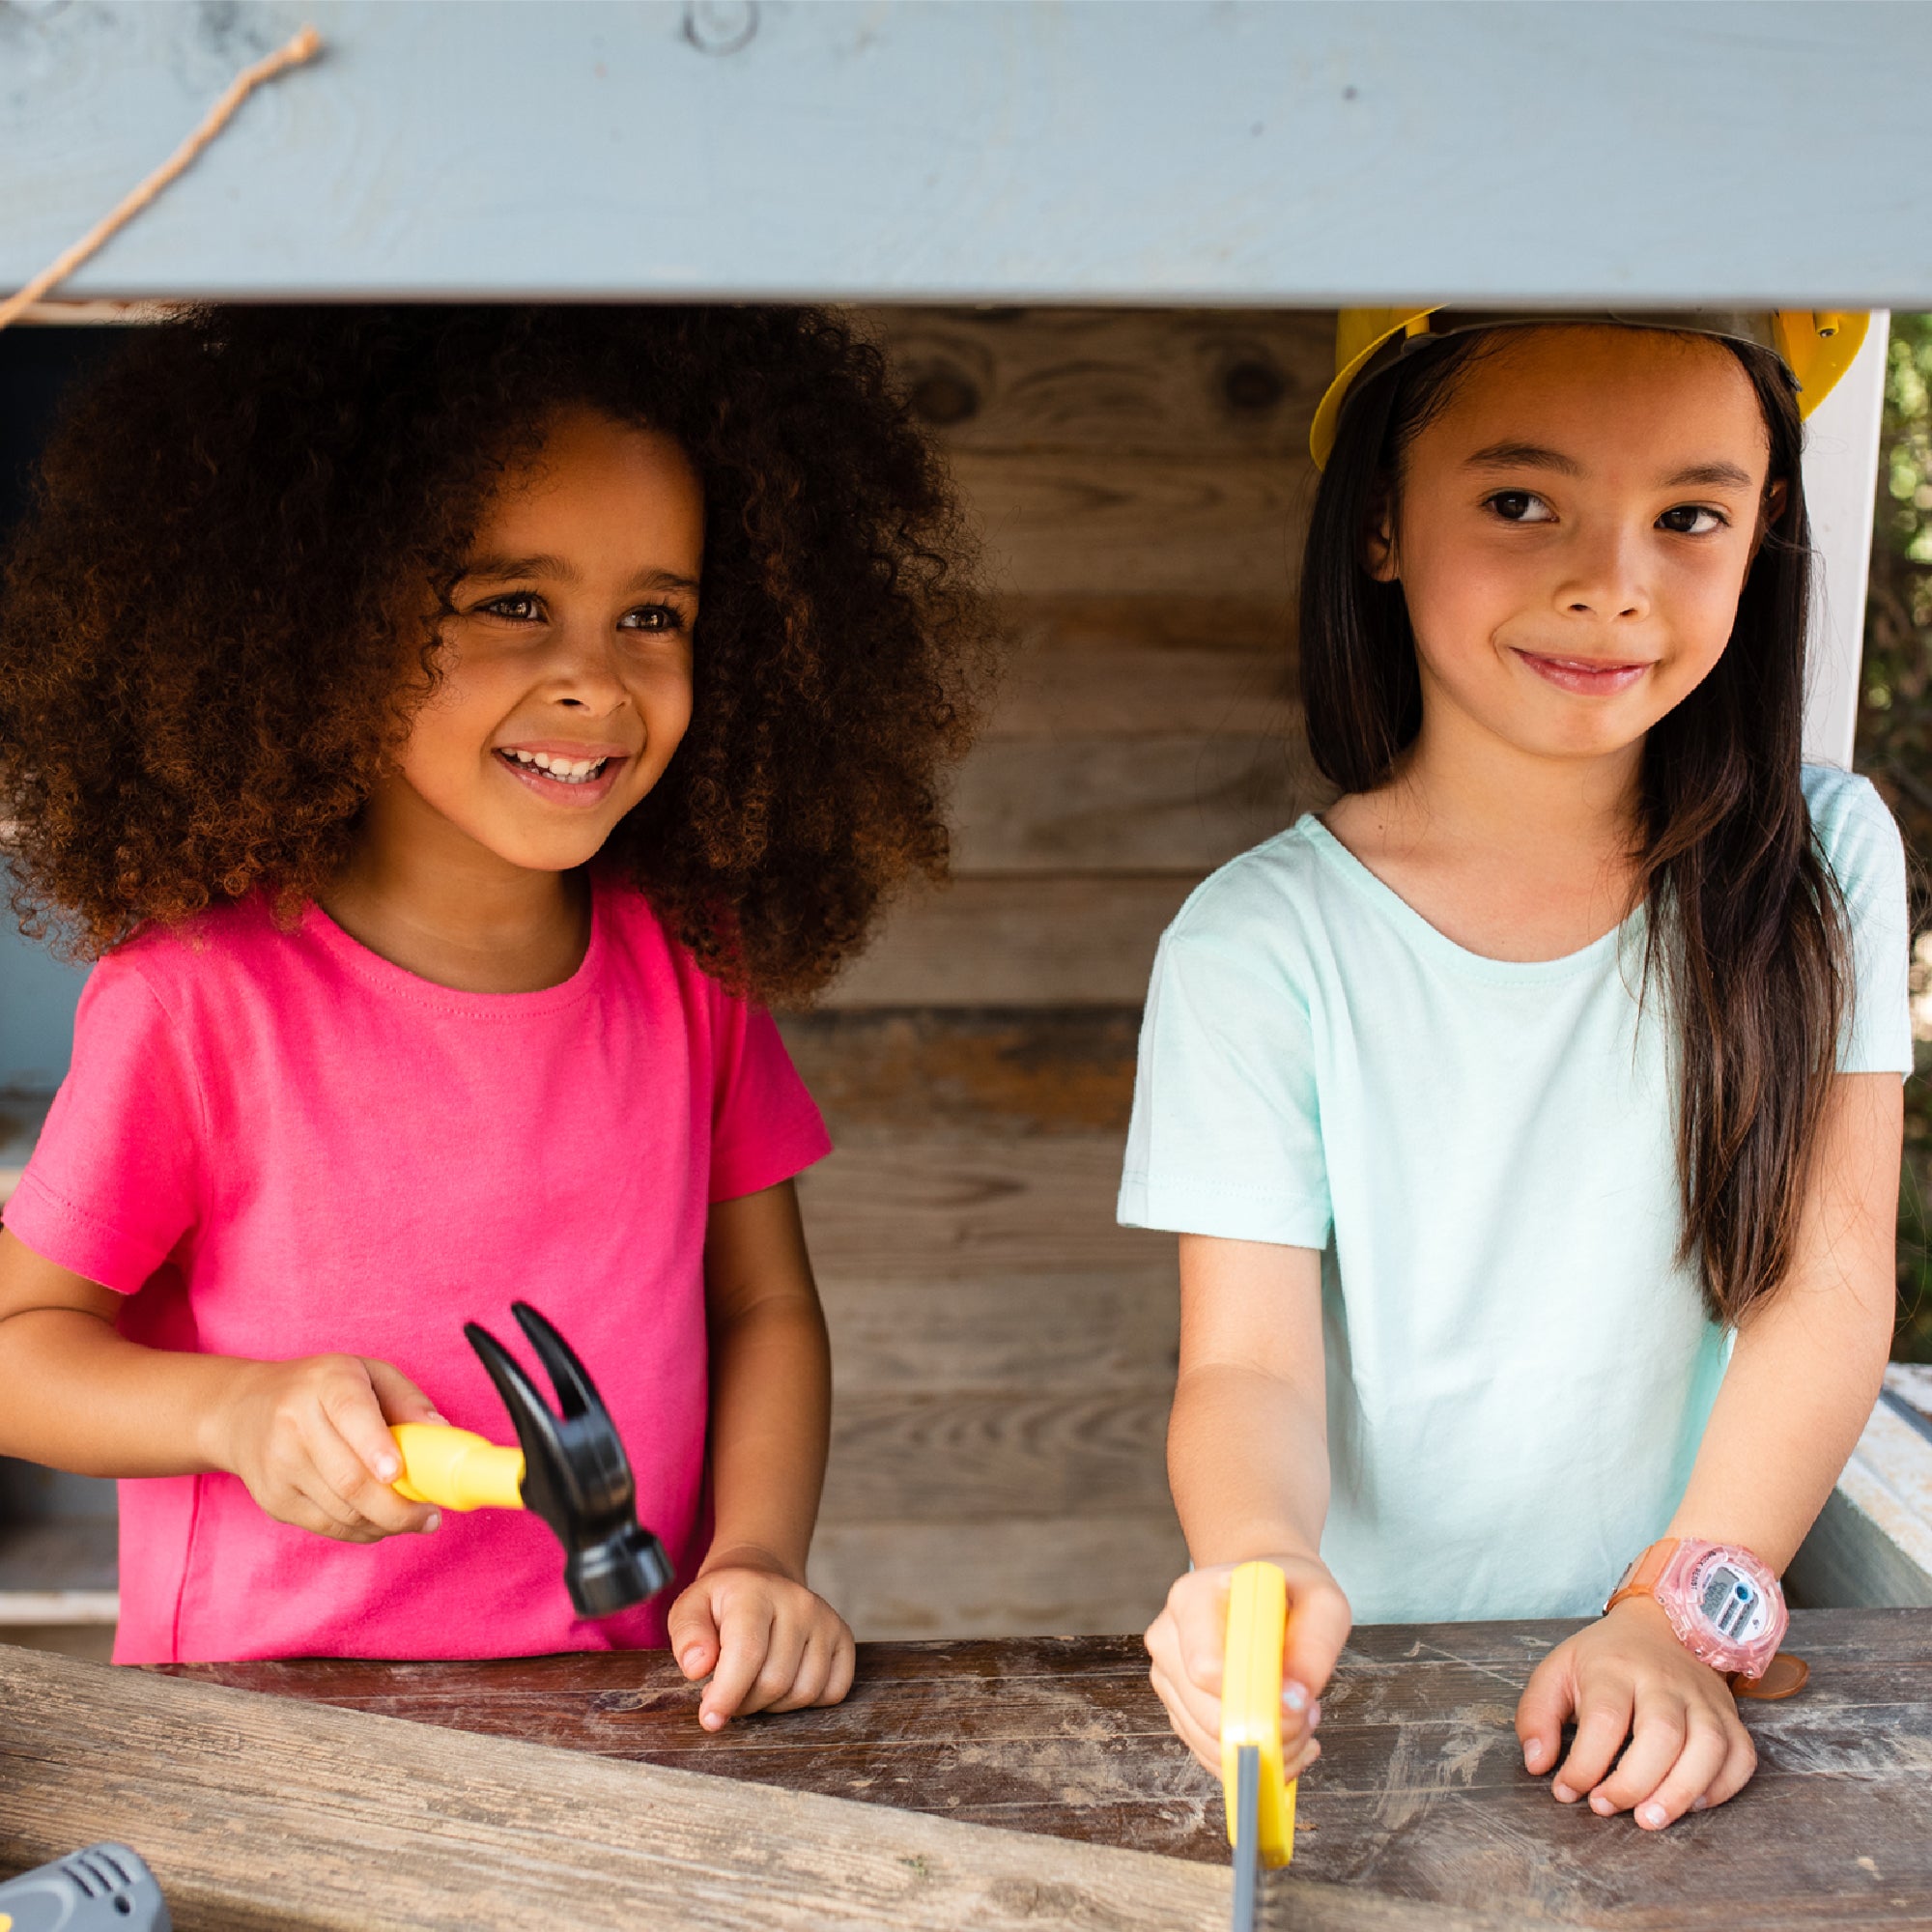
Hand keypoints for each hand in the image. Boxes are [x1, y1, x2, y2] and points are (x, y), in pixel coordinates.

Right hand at [207, 1354, 444, 1542]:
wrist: (244, 1411)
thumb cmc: (321, 1390)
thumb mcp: (368, 1374)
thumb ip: (407, 1399)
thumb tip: (439, 1432)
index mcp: (326, 1384)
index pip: (351, 1414)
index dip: (375, 1448)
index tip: (399, 1473)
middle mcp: (295, 1424)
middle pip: (350, 1479)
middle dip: (397, 1508)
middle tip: (429, 1517)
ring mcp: (279, 1467)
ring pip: (342, 1512)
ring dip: (385, 1524)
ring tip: (412, 1519)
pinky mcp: (273, 1500)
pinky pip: (327, 1527)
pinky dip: (361, 1531)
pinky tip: (380, 1522)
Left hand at [667, 1547, 855, 1730]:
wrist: (760, 1578)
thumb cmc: (723, 1602)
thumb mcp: (690, 1608)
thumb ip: (687, 1635)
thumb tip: (698, 1668)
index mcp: (755, 1592)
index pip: (747, 1653)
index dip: (728, 1694)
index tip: (710, 1719)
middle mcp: (798, 1603)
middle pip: (774, 1681)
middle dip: (744, 1702)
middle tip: (727, 1694)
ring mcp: (825, 1619)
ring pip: (804, 1692)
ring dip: (773, 1705)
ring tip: (754, 1686)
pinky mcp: (843, 1637)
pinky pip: (832, 1691)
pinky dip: (807, 1702)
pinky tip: (785, 1684)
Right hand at [1144, 1554, 1351, 1776]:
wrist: (1265, 1593)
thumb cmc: (1291, 1593)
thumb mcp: (1323, 1604)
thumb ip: (1315, 1646)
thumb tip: (1293, 1701)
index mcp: (1192, 1598)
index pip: (1205, 1668)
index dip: (1256, 1699)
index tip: (1300, 1703)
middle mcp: (1168, 1637)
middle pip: (1209, 1716)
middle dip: (1271, 1732)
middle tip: (1309, 1713)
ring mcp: (1167, 1675)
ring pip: (1210, 1743)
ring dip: (1267, 1749)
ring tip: (1299, 1718)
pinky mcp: (1176, 1706)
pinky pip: (1210, 1754)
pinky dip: (1253, 1758)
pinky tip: (1284, 1734)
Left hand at [1516, 1596, 1756, 1828]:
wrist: (1659, 1624)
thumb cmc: (1603, 1658)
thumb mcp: (1556, 1671)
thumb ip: (1536, 1715)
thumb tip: (1538, 1765)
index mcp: (1615, 1668)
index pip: (1605, 1719)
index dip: (1585, 1764)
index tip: (1566, 1790)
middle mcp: (1664, 1682)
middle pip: (1662, 1734)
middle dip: (1634, 1782)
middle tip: (1606, 1808)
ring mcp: (1703, 1699)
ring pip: (1708, 1747)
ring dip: (1681, 1792)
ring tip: (1649, 1819)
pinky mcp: (1730, 1716)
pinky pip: (1740, 1756)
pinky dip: (1723, 1787)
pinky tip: (1692, 1803)